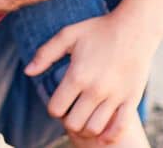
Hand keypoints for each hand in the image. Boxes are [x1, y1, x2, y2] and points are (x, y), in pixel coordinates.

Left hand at [25, 12, 157, 143]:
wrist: (135, 28)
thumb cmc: (98, 29)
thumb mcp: (68, 35)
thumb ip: (45, 54)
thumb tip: (28, 72)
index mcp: (77, 75)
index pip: (56, 109)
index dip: (54, 108)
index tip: (59, 102)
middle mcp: (95, 89)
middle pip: (73, 124)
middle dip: (68, 120)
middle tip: (72, 110)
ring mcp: (115, 96)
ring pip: (94, 129)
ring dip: (86, 127)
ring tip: (86, 116)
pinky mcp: (131, 99)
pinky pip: (119, 129)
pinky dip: (109, 135)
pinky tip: (103, 129)